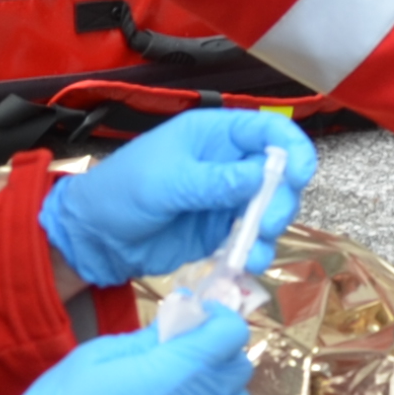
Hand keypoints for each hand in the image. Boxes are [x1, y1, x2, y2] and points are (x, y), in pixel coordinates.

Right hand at [0, 303, 255, 394]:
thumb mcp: (100, 354)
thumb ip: (147, 338)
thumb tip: (177, 322)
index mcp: (178, 370)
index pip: (231, 334)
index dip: (219, 317)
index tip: (197, 314)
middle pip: (240, 367)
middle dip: (220, 348)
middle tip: (186, 342)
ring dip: (219, 382)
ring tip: (183, 376)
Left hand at [41, 108, 314, 287]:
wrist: (95, 238)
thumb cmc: (121, 192)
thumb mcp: (166, 182)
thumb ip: (215, 180)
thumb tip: (263, 175)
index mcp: (213, 135)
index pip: (268, 129)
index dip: (292, 148)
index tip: (299, 175)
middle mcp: (227, 163)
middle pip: (279, 173)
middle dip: (282, 198)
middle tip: (268, 224)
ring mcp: (226, 199)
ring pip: (271, 209)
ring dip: (271, 230)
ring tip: (255, 251)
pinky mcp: (221, 232)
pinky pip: (252, 239)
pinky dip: (256, 252)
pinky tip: (248, 264)